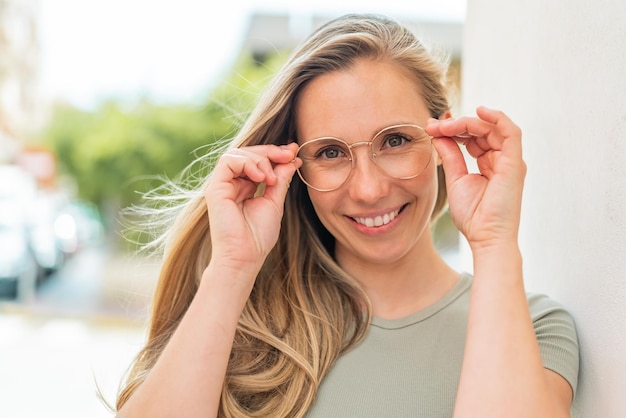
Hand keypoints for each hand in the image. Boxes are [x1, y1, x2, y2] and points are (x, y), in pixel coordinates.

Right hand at [205, 143, 298, 272]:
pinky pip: (228, 161)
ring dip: (260, 159)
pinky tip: (261, 177)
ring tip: (271, 178)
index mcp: (245, 186)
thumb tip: (292, 159)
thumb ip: (281, 179)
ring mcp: (222, 185)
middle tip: (288, 155)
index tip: (294, 152)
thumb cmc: (258, 236)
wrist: (245, 257)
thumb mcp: (275, 202)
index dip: (275, 153)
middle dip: (271, 151)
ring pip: (239, 154)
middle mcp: (232, 183)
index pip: (258, 160)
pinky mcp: (215, 188)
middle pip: (249, 153)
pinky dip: (248, 163)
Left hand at [426, 107, 525, 250]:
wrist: (485, 237)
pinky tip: (478, 111)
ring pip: (493, 127)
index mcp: (491, 163)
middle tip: (434, 125)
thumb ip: (450, 156)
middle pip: (482, 130)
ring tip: (445, 124)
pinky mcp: (515, 163)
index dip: (454, 129)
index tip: (431, 128)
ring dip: (467, 122)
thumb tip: (438, 135)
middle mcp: (503, 159)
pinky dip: (497, 118)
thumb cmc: (473, 216)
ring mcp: (511, 160)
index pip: (474, 137)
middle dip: (456, 124)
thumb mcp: (456, 179)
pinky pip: (511, 131)